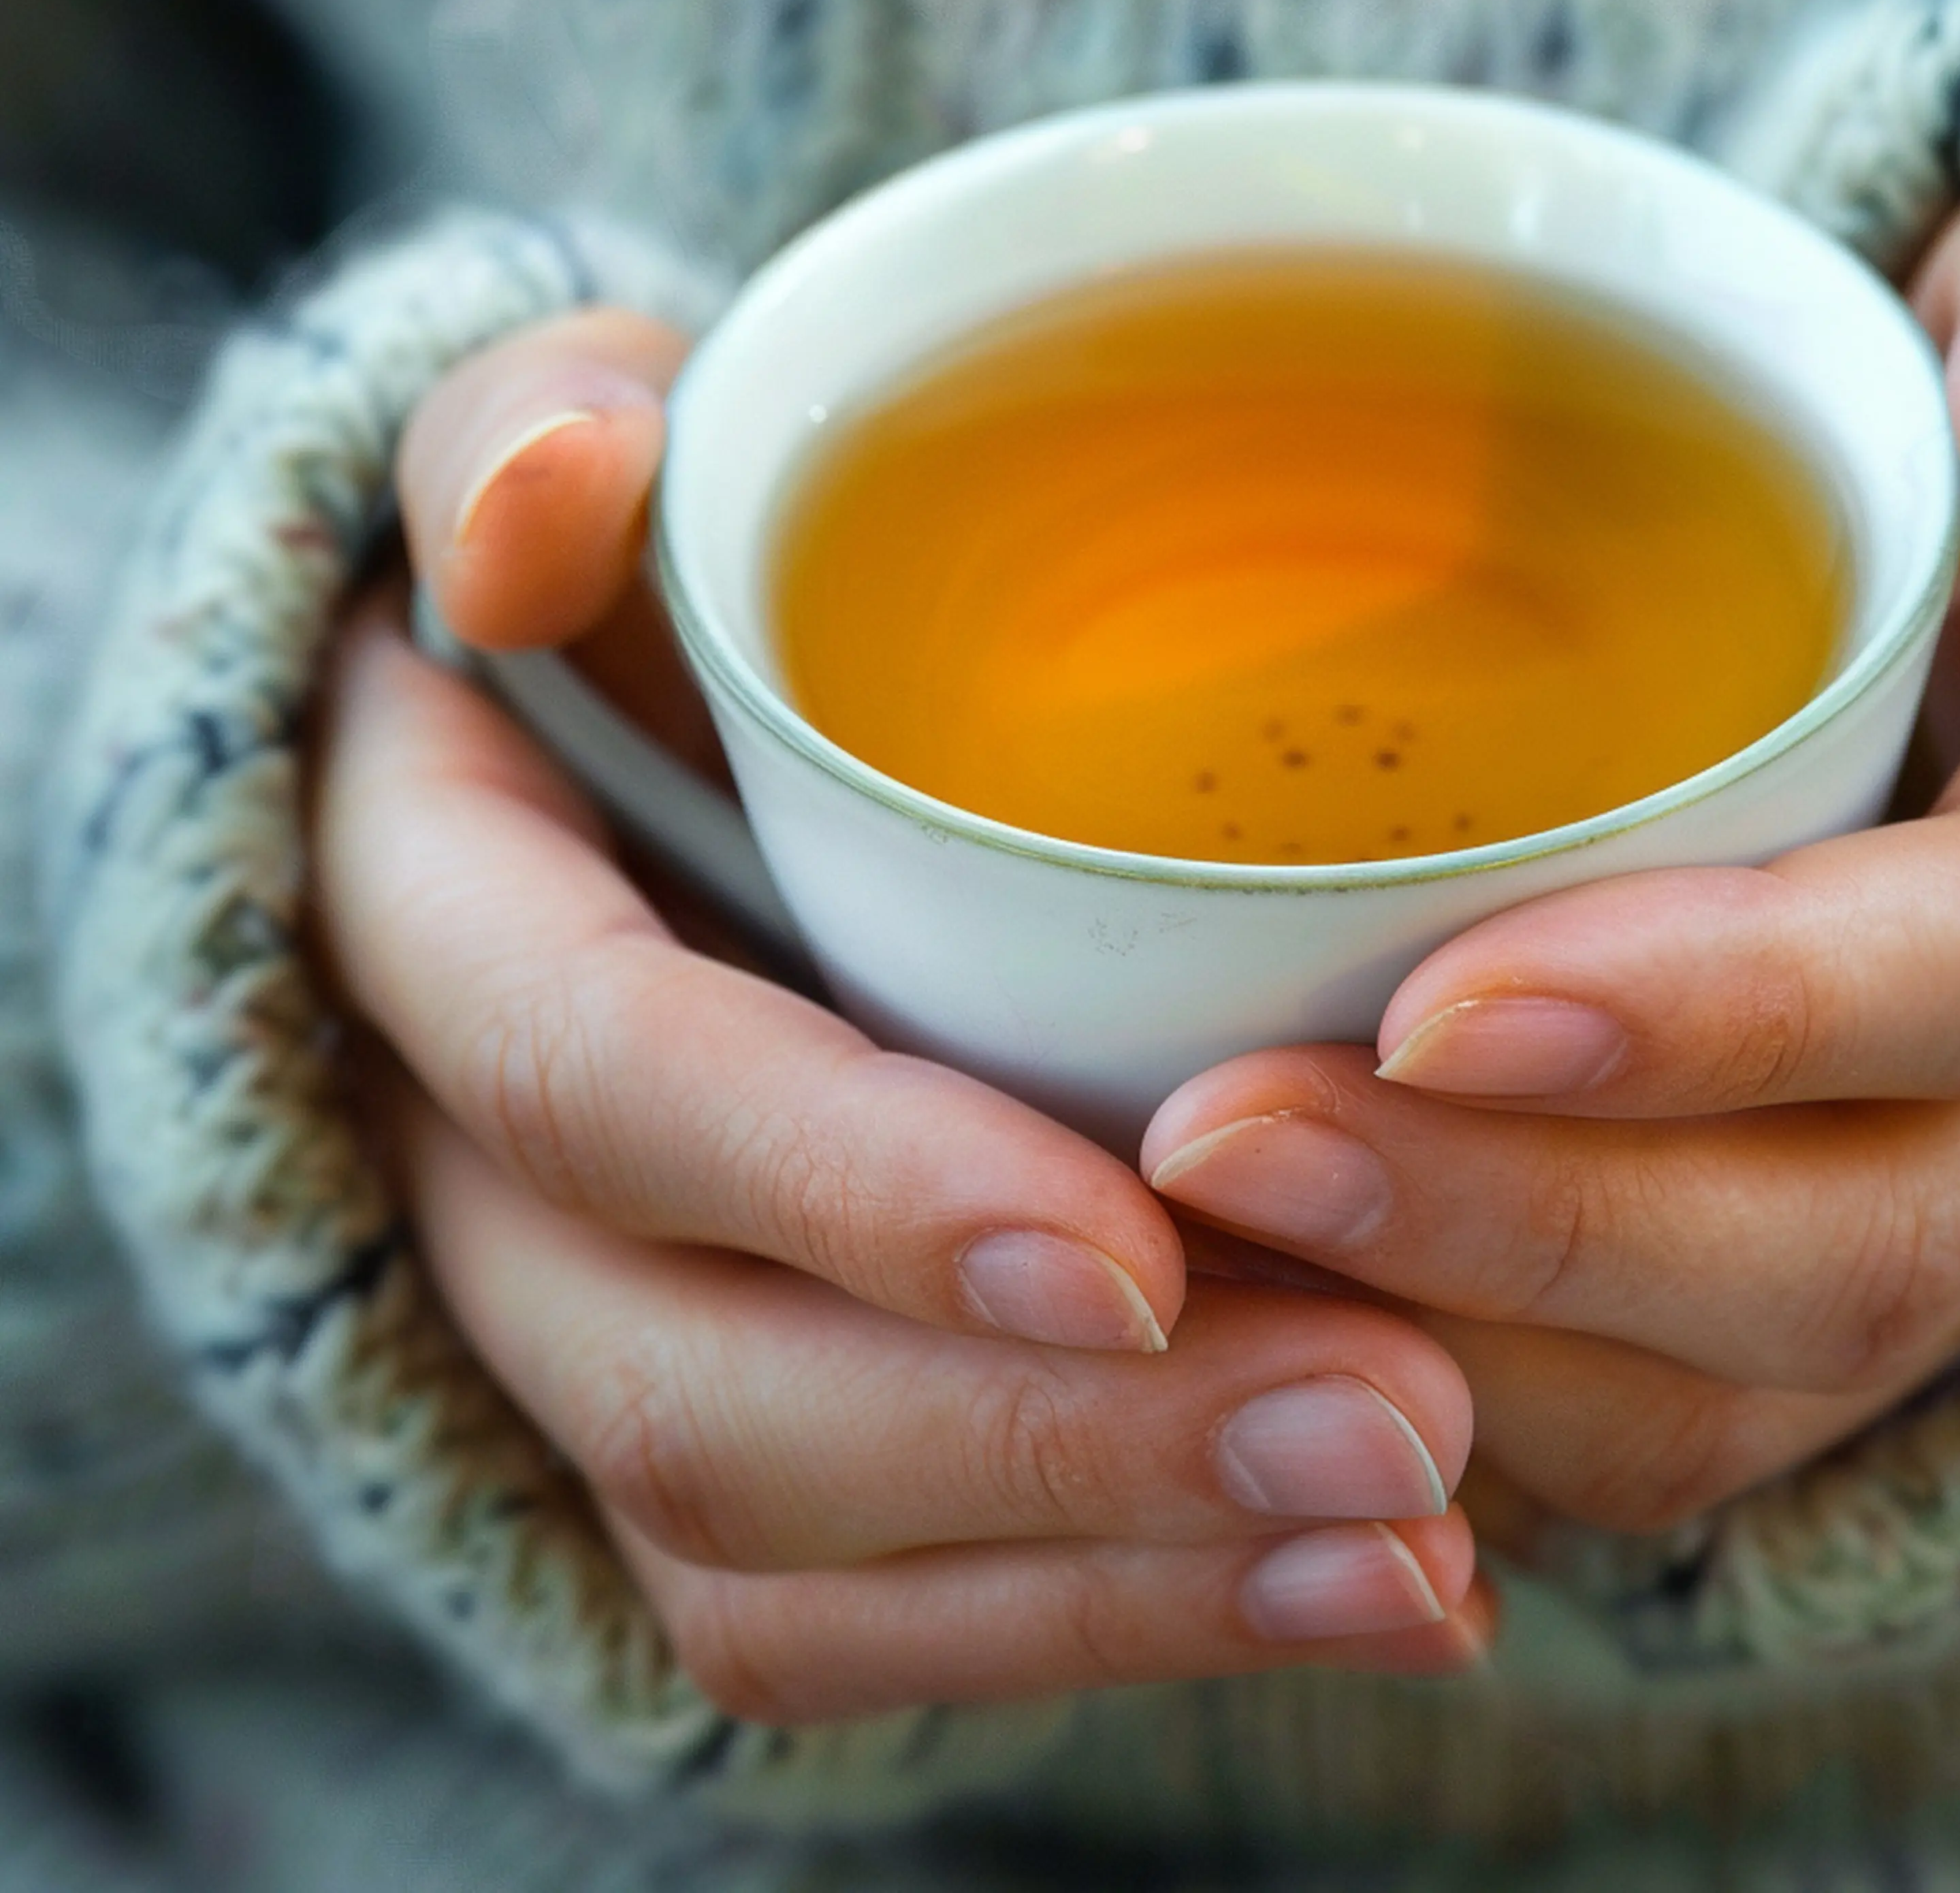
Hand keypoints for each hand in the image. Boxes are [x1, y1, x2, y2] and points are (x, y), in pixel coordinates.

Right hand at [311, 312, 1491, 1721]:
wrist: (663, 787)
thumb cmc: (682, 595)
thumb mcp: (609, 456)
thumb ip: (545, 435)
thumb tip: (546, 510)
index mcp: (432, 912)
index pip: (593, 1073)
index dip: (842, 1182)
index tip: (1135, 1248)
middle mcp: (469, 1178)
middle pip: (697, 1384)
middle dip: (1044, 1438)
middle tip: (1393, 1416)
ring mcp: (582, 1349)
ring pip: (782, 1554)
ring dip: (1115, 1571)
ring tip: (1418, 1538)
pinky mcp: (715, 1469)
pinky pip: (857, 1632)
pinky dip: (1108, 1625)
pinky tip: (1360, 1588)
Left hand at [1140, 161, 1959, 1536]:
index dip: (1730, 1012)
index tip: (1430, 999)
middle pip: (1858, 1243)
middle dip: (1527, 1226)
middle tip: (1218, 1147)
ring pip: (1760, 1399)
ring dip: (1473, 1359)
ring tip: (1203, 1257)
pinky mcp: (1875, 1301)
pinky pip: (1685, 1440)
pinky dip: (1477, 1415)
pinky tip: (1279, 1324)